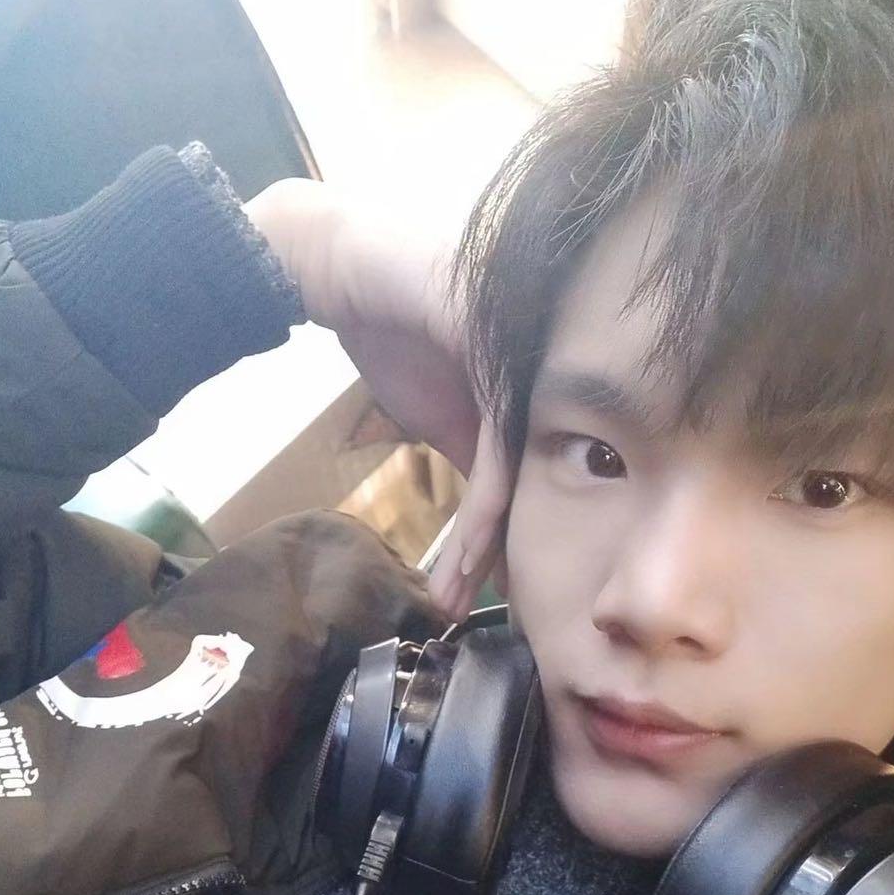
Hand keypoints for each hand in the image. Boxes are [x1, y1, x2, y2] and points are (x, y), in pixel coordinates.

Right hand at [245, 178, 511, 620]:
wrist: (343, 270)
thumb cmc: (396, 331)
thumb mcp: (445, 416)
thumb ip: (480, 462)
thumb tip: (494, 532)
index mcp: (540, 395)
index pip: (550, 480)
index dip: (526, 543)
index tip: (511, 602)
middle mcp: (546, 381)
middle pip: (549, 484)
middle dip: (521, 558)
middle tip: (509, 623)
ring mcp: (528, 364)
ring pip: (523, 475)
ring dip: (490, 547)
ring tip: (463, 599)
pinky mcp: (497, 352)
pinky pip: (497, 447)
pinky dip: (482, 511)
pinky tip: (466, 559)